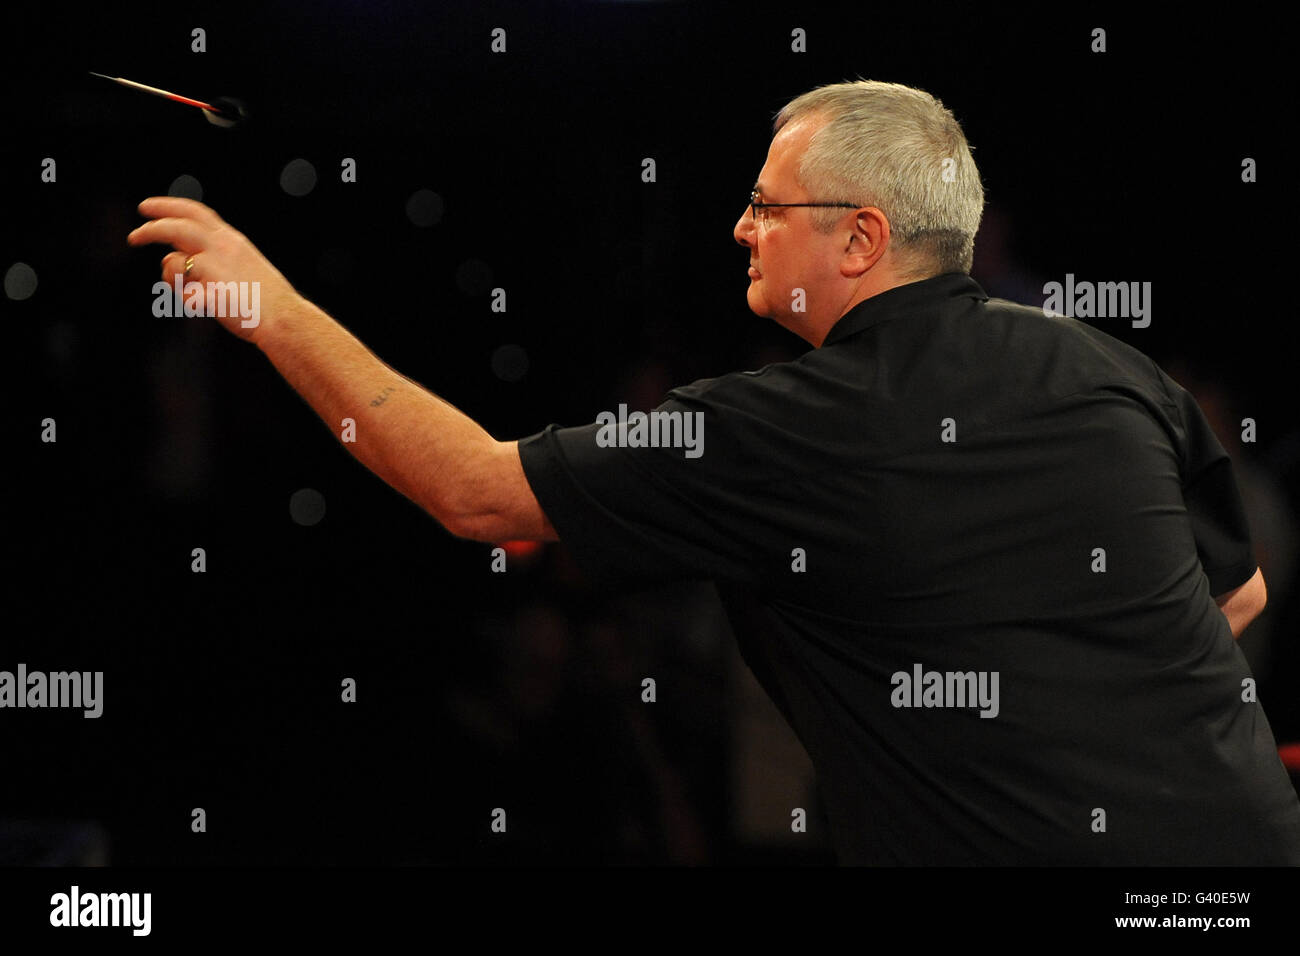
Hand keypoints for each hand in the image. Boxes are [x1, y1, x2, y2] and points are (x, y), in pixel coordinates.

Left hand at [127, 196, 300, 342]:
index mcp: (232, 240)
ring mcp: (215, 266)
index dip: (168, 207)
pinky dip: (187, 300)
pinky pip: (183, 293)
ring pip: (172, 262)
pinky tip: (204, 307)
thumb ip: (211, 260)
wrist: (285, 318)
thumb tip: (172, 262)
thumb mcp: (243, 268)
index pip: (196, 213)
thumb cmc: (265, 301)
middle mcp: (222, 247)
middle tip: (134, 237)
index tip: (148, 208)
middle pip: (176, 227)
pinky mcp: (210, 289)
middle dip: (151, 230)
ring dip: (170, 277)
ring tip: (184, 291)